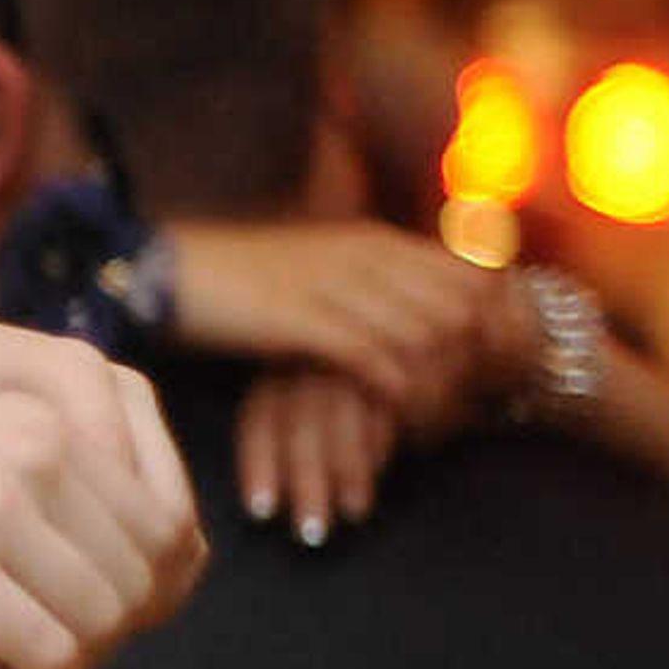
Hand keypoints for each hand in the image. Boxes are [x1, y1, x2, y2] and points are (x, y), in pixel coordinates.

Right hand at [0, 291, 203, 668]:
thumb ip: (12, 480)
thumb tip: (62, 568)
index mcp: (43, 421)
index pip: (156, 525)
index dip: (136, 593)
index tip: (81, 623)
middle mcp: (39, 456)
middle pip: (142, 579)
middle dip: (112, 637)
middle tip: (53, 667)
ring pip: (106, 621)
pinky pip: (49, 654)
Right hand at [166, 221, 500, 423]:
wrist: (166, 272)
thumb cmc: (239, 280)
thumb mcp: (317, 271)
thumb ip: (368, 284)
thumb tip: (418, 319)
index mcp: (374, 243)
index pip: (472, 274)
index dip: (500, 323)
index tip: (502, 371)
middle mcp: (366, 258)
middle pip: (462, 304)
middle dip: (483, 360)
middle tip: (484, 408)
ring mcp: (335, 286)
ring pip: (427, 333)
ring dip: (442, 385)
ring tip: (443, 425)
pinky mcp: (302, 319)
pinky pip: (374, 357)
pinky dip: (395, 393)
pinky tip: (398, 422)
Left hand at [233, 366, 400, 545]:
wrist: (430, 326)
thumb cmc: (365, 379)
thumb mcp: (324, 403)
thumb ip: (302, 443)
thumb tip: (276, 497)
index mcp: (283, 369)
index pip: (259, 419)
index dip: (258, 467)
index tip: (260, 511)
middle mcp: (314, 360)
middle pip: (301, 426)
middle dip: (304, 483)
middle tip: (310, 532)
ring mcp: (356, 358)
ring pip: (344, 418)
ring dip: (348, 472)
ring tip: (352, 512)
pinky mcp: (404, 358)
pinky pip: (392, 403)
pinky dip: (388, 442)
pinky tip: (393, 468)